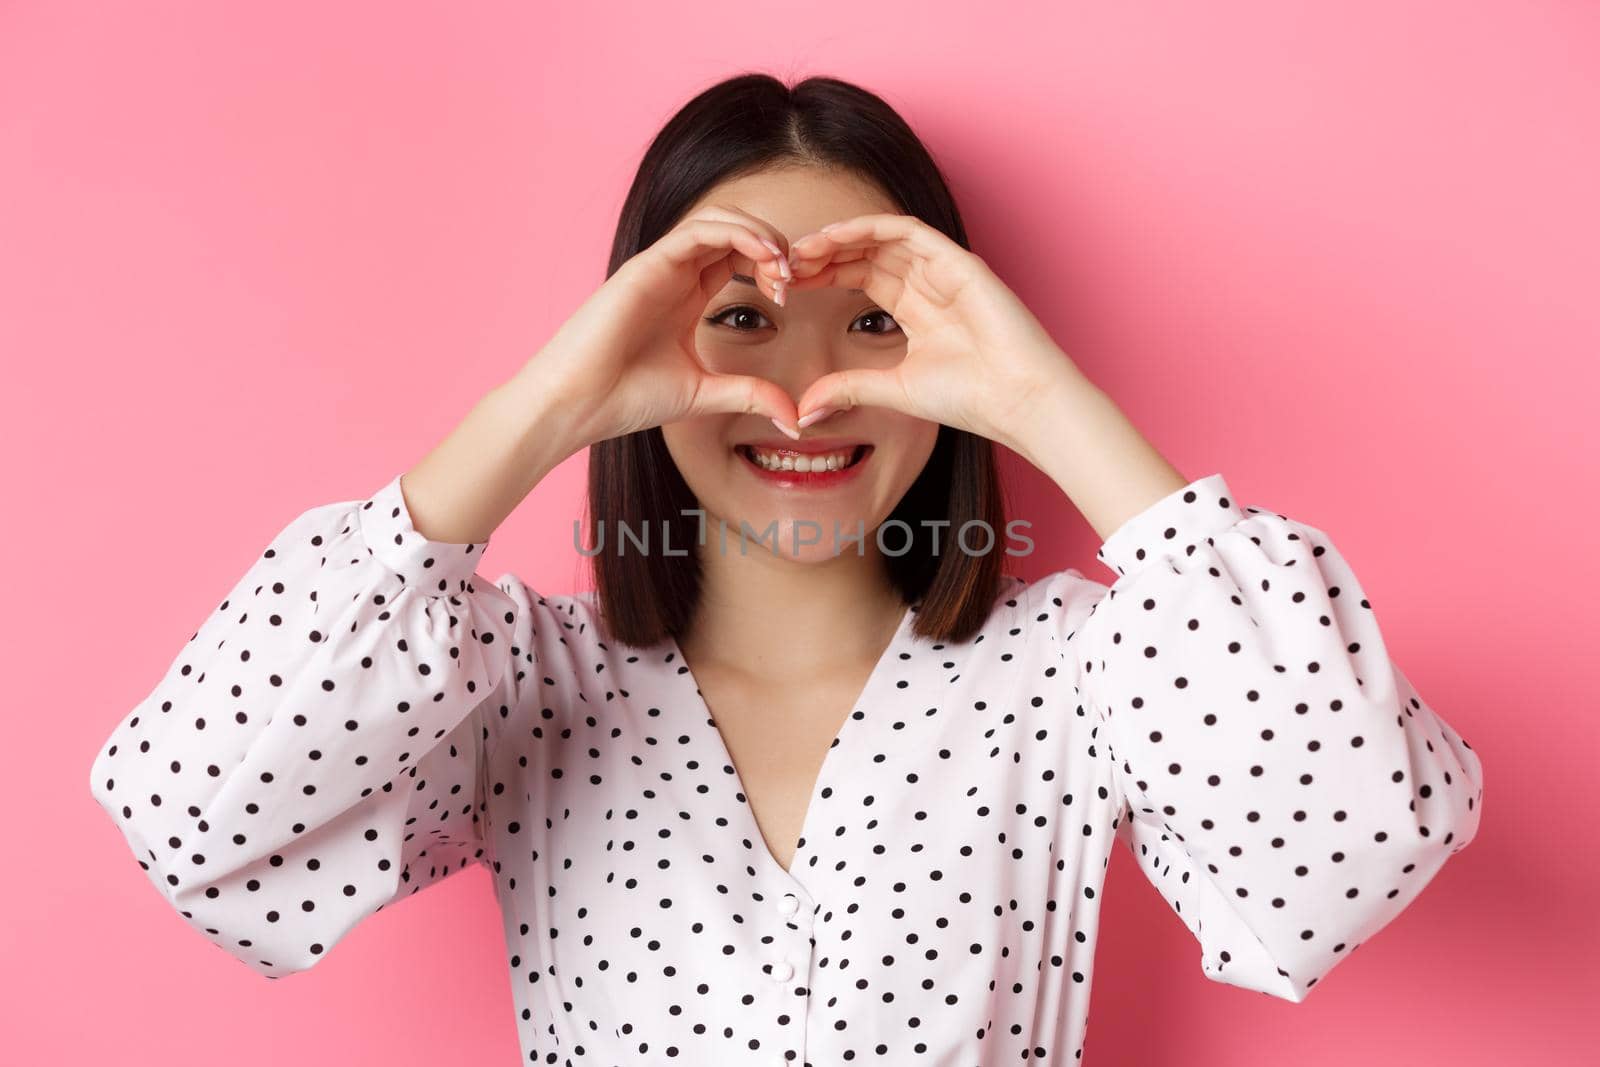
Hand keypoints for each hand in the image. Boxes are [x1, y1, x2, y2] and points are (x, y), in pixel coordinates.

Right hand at [520, 205, 803, 448]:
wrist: (578, 405)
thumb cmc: (627, 398)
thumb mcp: (705, 394)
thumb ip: (750, 396)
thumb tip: (795, 418)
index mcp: (688, 296)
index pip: (739, 256)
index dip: (772, 265)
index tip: (790, 294)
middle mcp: (675, 274)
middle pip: (734, 230)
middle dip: (772, 244)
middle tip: (792, 276)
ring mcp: (660, 266)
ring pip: (718, 219)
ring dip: (759, 232)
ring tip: (781, 264)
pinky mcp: (647, 265)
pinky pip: (697, 230)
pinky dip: (737, 233)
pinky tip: (763, 256)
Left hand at [784, 213, 1083, 450]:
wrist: (1017, 400)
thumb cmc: (970, 398)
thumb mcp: (894, 389)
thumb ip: (849, 388)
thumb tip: (804, 410)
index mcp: (916, 308)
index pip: (861, 276)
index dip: (824, 274)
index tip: (786, 284)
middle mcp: (929, 283)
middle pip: (866, 252)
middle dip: (824, 253)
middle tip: (784, 262)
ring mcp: (945, 269)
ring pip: (882, 237)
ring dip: (840, 237)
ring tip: (803, 248)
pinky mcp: (959, 262)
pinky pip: (908, 230)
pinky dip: (869, 227)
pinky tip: (836, 235)